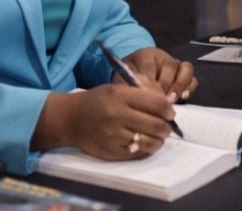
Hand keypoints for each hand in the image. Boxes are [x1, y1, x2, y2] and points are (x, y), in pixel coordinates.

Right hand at [39, 83, 175, 159]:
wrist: (71, 119)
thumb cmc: (98, 101)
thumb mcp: (118, 88)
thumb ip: (142, 93)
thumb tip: (168, 103)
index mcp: (121, 96)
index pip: (157, 104)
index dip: (168, 110)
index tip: (170, 112)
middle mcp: (117, 116)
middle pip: (156, 125)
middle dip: (167, 127)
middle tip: (167, 126)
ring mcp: (114, 136)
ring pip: (149, 142)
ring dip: (159, 141)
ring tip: (158, 137)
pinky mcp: (111, 152)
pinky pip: (137, 153)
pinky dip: (146, 149)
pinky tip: (145, 143)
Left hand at [124, 47, 198, 101]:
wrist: (136, 76)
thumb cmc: (129, 78)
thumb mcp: (123, 80)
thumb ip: (131, 86)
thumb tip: (145, 97)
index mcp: (145, 55)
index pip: (148, 64)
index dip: (149, 81)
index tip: (147, 95)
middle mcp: (164, 58)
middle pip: (170, 65)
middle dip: (166, 84)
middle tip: (161, 99)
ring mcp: (177, 66)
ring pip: (186, 69)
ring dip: (180, 85)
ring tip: (173, 99)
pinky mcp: (185, 77)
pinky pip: (193, 80)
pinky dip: (189, 88)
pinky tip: (183, 98)